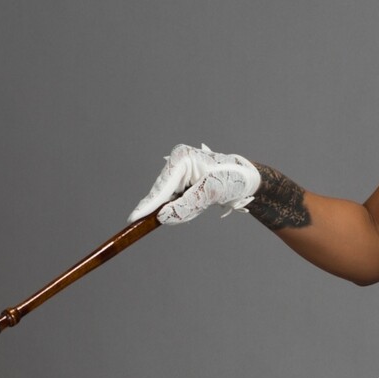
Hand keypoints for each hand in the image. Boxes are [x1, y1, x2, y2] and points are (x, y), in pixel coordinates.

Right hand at [128, 144, 261, 224]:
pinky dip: (188, 208)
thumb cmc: (231, 179)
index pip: (161, 187)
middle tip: (200, 204)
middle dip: (177, 208)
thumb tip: (162, 217)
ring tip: (207, 201)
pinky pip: (177, 202)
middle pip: (163, 195)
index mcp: (181, 157)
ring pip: (170, 201)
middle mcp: (176, 162)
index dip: (148, 205)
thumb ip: (186, 206)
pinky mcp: (181, 182)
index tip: (132, 219)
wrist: (246, 178)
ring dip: (186, 209)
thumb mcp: (211, 193)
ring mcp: (178, 172)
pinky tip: (203, 202)